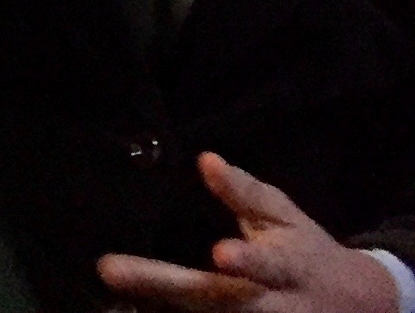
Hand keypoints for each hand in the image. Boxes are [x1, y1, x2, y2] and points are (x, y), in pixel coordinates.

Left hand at [97, 154, 403, 309]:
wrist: (351, 308)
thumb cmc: (305, 251)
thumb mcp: (285, 218)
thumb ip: (246, 193)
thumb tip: (207, 161)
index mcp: (288, 267)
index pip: (268, 265)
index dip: (248, 261)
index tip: (220, 253)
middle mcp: (271, 305)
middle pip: (219, 300)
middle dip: (163, 285)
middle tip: (109, 269)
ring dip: (158, 305)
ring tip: (108, 295)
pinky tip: (123, 306)